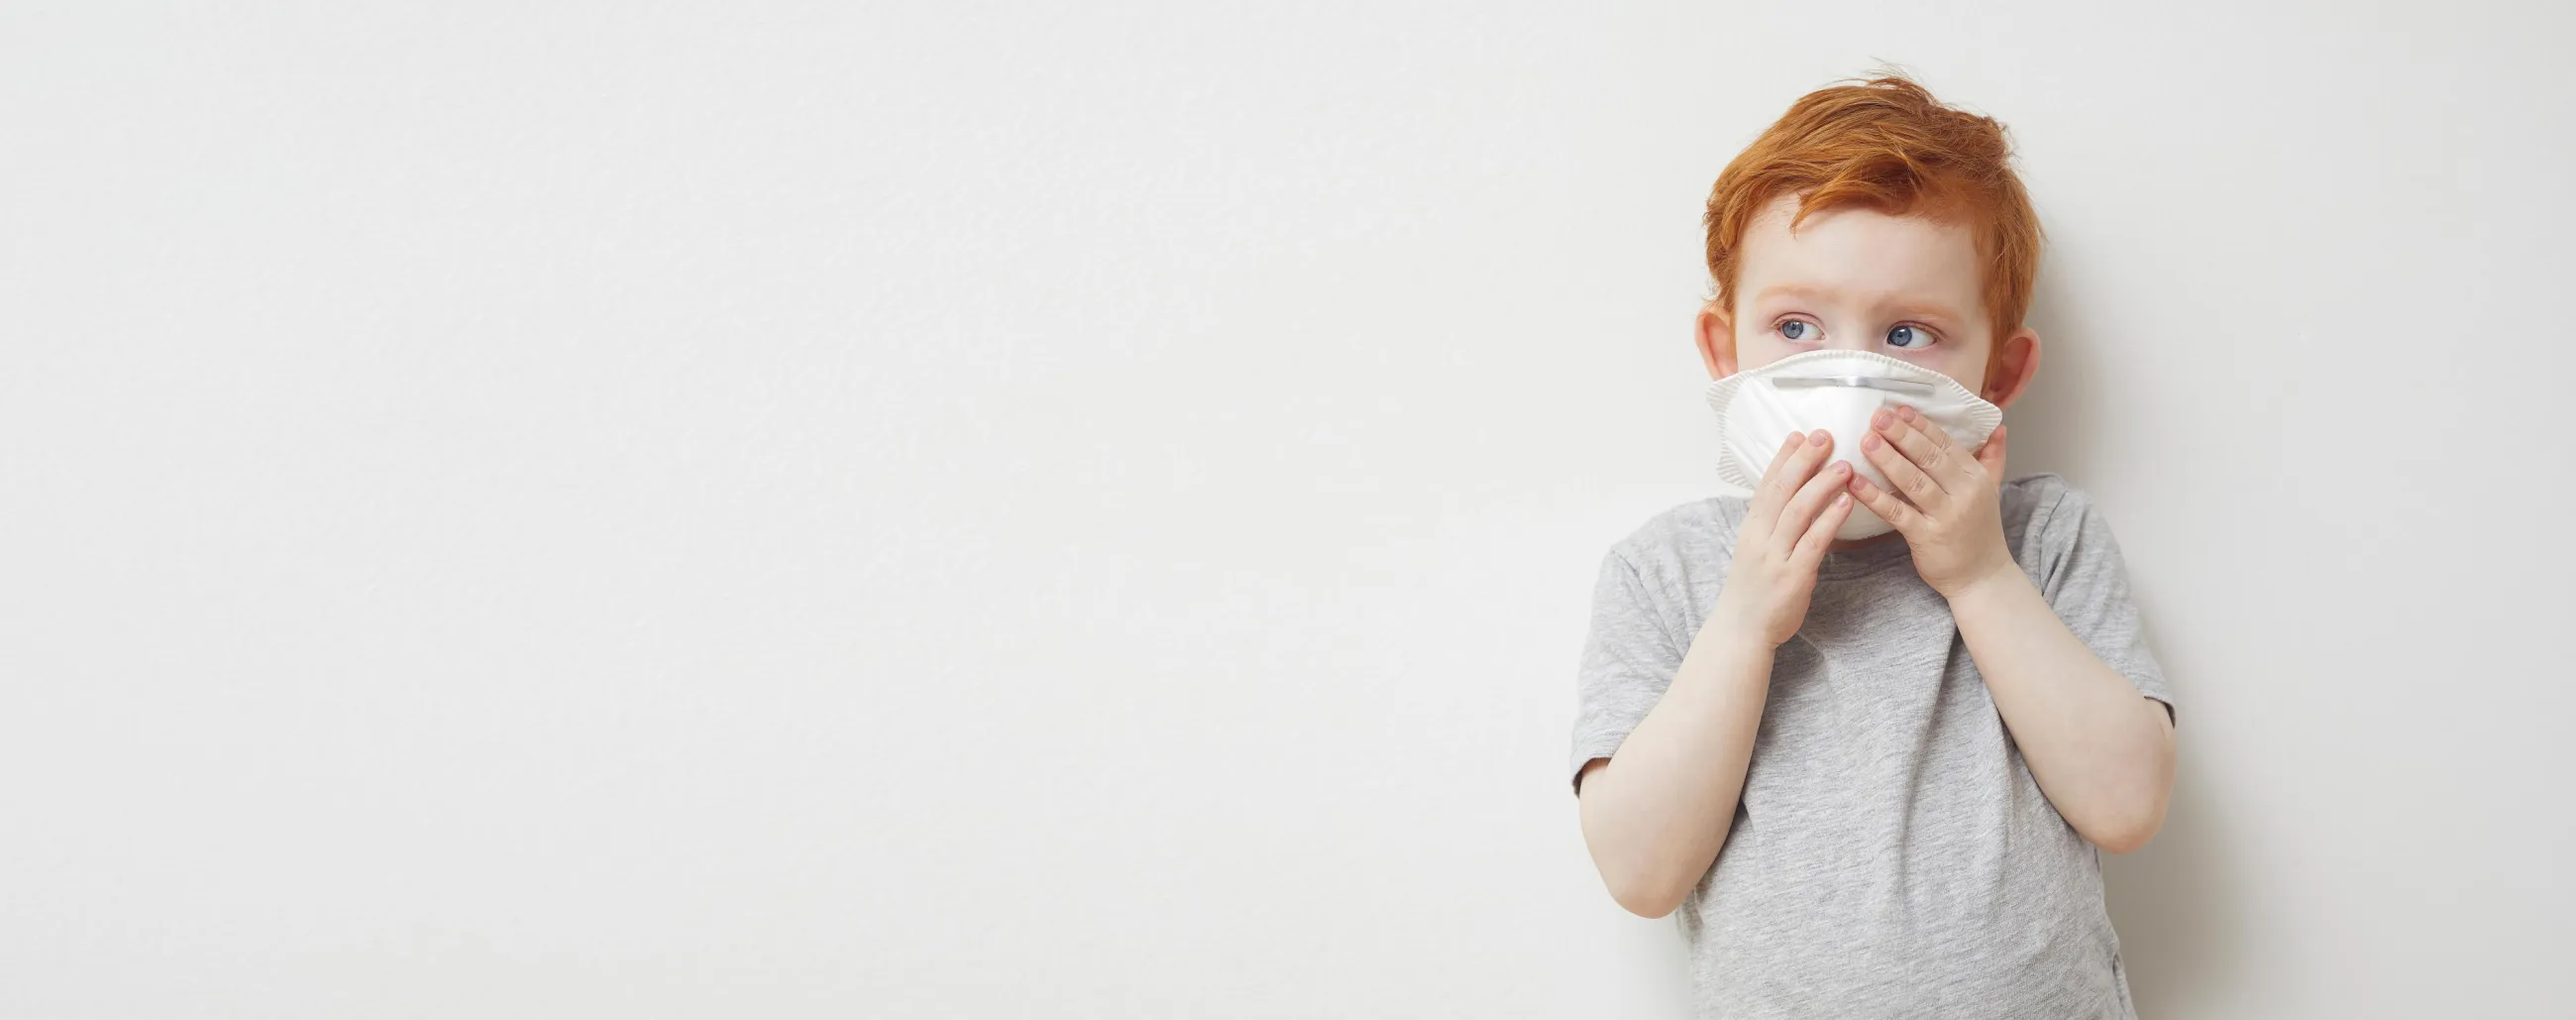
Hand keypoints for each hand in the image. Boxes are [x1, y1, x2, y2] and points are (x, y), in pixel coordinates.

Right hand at [1710, 429, 1858, 646]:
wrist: (1741, 631)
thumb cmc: (1752, 592)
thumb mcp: (1755, 551)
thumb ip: (1772, 527)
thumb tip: (1794, 500)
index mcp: (1750, 529)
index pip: (1766, 484)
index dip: (1783, 457)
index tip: (1800, 434)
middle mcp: (1759, 538)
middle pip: (1781, 489)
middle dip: (1803, 459)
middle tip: (1825, 435)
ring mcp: (1774, 556)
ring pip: (1798, 510)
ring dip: (1822, 483)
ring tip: (1845, 464)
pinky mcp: (1792, 576)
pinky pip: (1813, 541)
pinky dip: (1829, 519)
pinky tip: (1846, 502)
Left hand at [1847, 407, 2019, 599]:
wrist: (1983, 577)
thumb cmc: (1980, 531)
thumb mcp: (1992, 491)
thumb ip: (1993, 458)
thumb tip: (1998, 427)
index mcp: (1976, 477)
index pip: (1946, 443)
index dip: (1921, 425)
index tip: (1899, 408)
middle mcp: (1964, 493)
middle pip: (1929, 457)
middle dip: (1902, 435)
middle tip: (1878, 416)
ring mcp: (1945, 515)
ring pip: (1913, 481)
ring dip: (1888, 459)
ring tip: (1866, 441)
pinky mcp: (1925, 537)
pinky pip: (1896, 512)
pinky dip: (1874, 496)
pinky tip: (1855, 482)